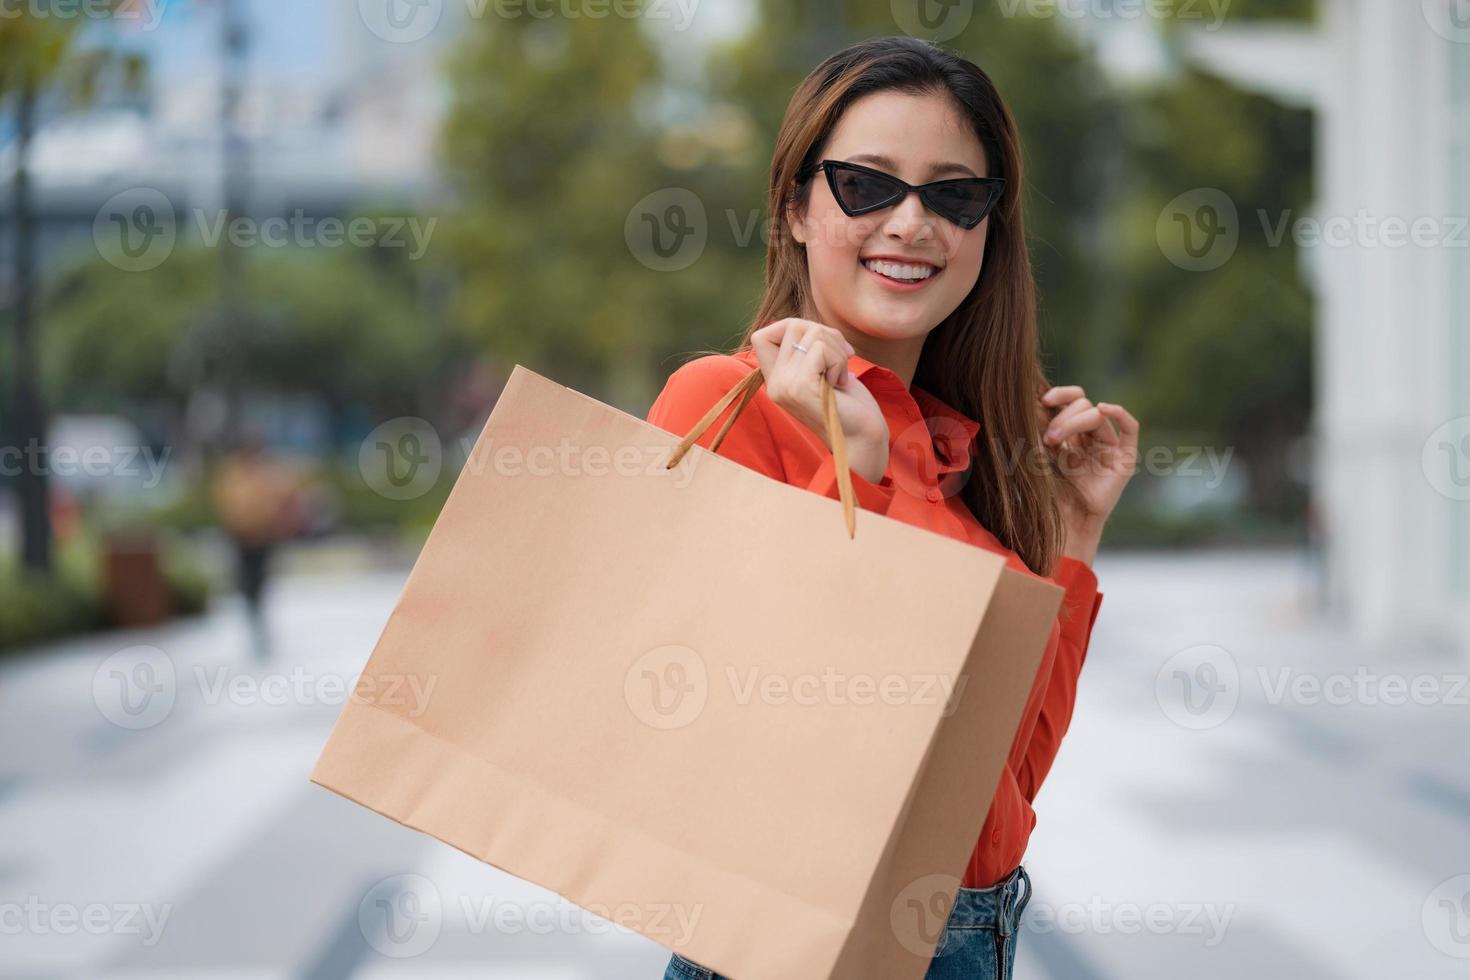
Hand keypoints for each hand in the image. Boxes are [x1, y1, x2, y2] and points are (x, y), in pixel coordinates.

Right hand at [751, 319, 889, 483]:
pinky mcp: (800, 387)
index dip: (790, 327)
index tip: (818, 344)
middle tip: (841, 357)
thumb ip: (808, 350)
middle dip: (825, 333)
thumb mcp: (822, 371)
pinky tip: (841, 382)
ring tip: (840, 374)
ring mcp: (785, 385)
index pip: (762, 335)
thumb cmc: (849, 405)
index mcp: (776, 380)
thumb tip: (809, 326)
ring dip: (836, 349)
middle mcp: (775, 383)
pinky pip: (821, 349)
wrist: (861, 438)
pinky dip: (839, 361)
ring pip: (810, 333)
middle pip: (791, 326)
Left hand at [1039, 385, 1138, 561]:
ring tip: (1054, 440)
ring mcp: (1109, 446)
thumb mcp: (1040, 453)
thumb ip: (1041, 427)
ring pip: (1097, 416)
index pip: (1074, 400)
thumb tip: (1035, 397)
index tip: (1043, 400)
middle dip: (1063, 418)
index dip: (1061, 394)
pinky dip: (1119, 413)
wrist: (1064, 519)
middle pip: (1084, 406)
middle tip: (1048, 438)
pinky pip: (1130, 428)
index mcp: (1073, 433)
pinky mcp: (1124, 457)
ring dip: (1074, 422)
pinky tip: (1104, 408)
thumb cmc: (1050, 490)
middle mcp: (1092, 437)